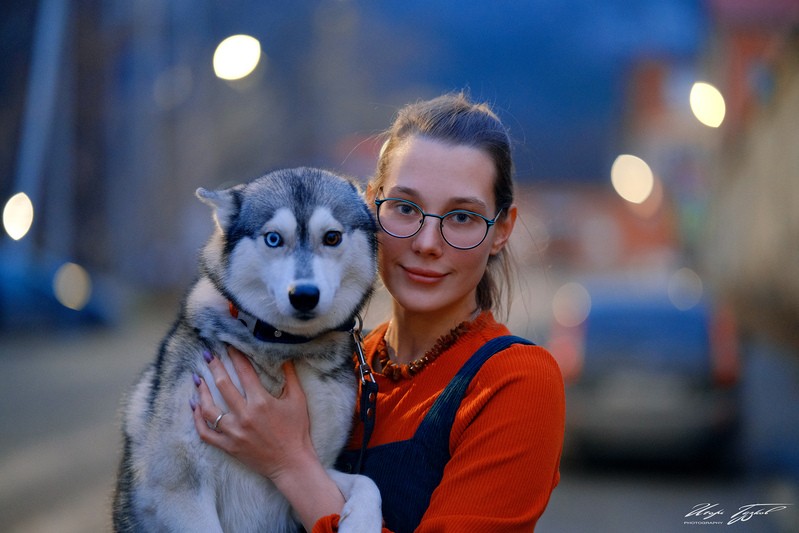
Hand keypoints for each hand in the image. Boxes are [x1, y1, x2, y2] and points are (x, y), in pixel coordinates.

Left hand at [192, 346, 316, 480]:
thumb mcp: (298, 400)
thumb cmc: (297, 431)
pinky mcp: (228, 446)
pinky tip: (194, 407)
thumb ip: (290, 377)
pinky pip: (206, 433)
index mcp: (261, 402)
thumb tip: (283, 357)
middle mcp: (244, 415)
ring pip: (209, 409)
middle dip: (214, 367)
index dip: (236, 356)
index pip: (244, 372)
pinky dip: (197, 420)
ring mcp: (234, 432)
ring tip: (197, 379)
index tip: (229, 346)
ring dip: (201, 392)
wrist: (291, 463)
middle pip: (223, 385)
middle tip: (208, 355)